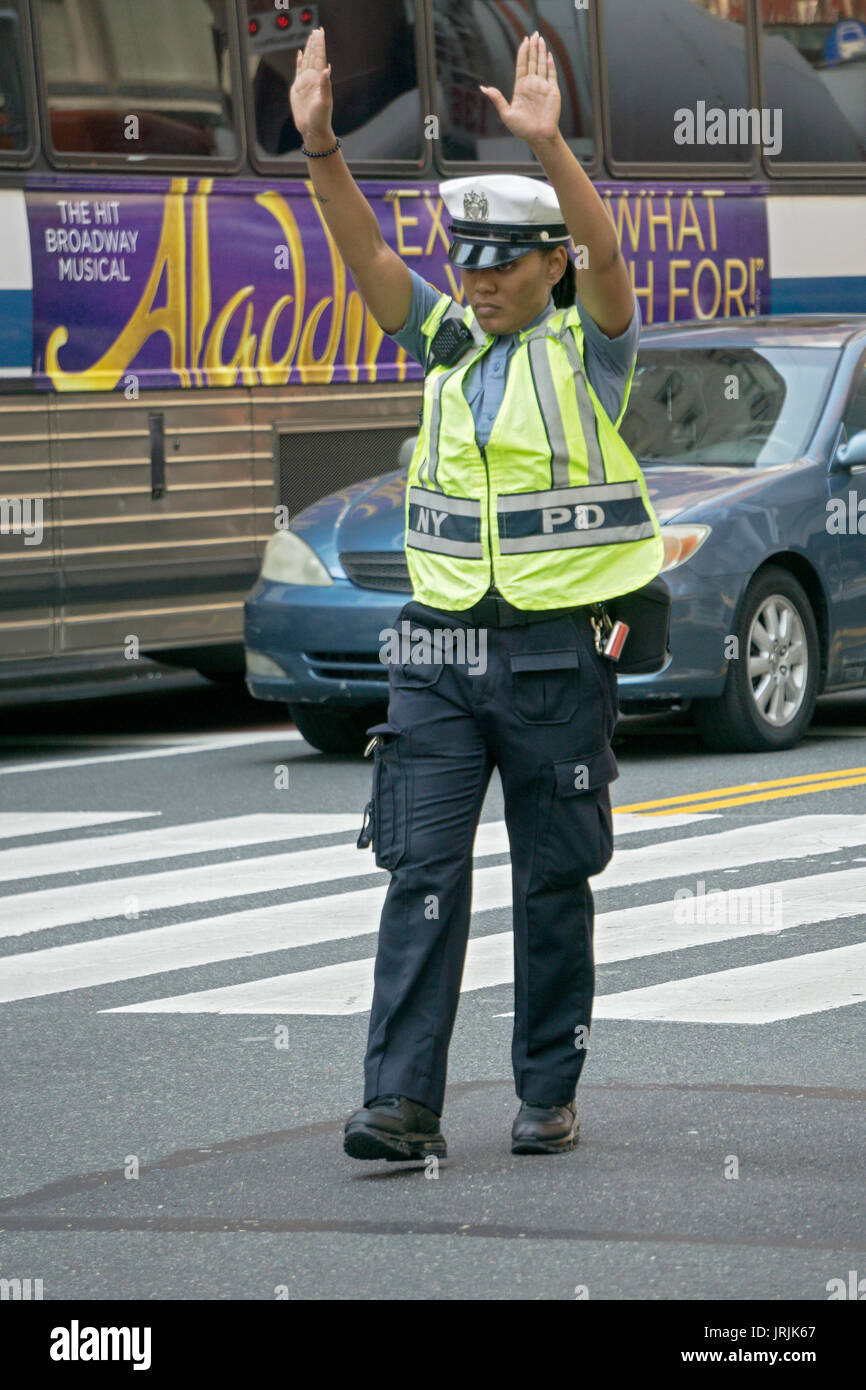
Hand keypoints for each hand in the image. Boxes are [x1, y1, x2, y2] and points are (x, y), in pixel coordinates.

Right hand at [289, 27, 334, 141]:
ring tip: (310, 37)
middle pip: (313, 56)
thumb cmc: (321, 118)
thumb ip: (325, 85)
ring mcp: (305, 82)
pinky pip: (298, 70)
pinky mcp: (298, 88)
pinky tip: (300, 54)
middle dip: (314, 43)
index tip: (320, 32)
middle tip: (316, 30)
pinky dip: (299, 61)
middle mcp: (313, 78)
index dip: (320, 45)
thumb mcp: (324, 102)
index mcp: (320, 79)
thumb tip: (327, 68)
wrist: (312, 130)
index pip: (320, 57)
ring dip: (308, 49)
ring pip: (306, 61)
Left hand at [480, 32, 560, 144]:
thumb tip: (483, 88)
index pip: (522, 65)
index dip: (522, 53)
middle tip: (533, 34)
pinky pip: (552, 74)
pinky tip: (548, 54)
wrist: (538, 137)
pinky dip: (550, 64)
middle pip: (532, 61)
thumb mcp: (506, 113)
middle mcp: (532, 84)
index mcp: (521, 87)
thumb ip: (497, 98)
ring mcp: (542, 86)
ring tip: (540, 38)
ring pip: (541, 64)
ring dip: (541, 51)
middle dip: (532, 47)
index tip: (523, 41)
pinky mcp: (552, 91)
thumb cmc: (522, 129)